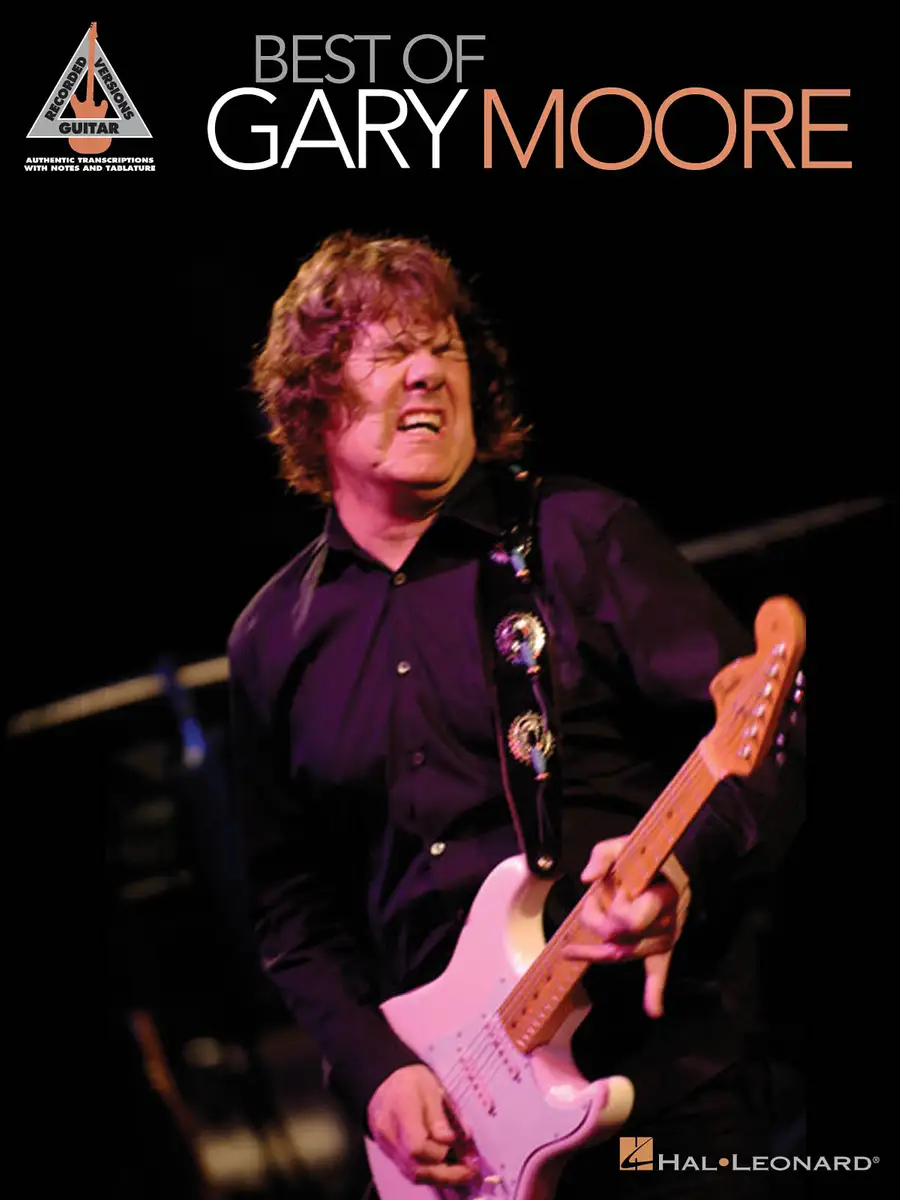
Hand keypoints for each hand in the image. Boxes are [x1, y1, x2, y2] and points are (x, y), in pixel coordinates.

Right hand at [367, 1064, 477, 1186]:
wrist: (384, 1080)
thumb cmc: (411, 1080)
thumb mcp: (429, 1087)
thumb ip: (440, 1115)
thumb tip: (451, 1140)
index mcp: (401, 1110)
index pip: (416, 1146)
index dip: (439, 1151)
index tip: (456, 1142)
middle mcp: (389, 1134)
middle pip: (415, 1167)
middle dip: (447, 1173)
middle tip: (471, 1170)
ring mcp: (387, 1147)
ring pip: (413, 1174)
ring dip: (441, 1176)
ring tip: (463, 1172)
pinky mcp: (390, 1154)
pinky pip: (410, 1171)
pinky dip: (431, 1173)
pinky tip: (447, 1168)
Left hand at [563, 837, 680, 1019]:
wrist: (680, 860)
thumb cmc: (648, 853)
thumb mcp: (623, 844)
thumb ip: (603, 855)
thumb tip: (587, 879)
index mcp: (658, 897)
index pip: (627, 922)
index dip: (606, 915)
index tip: (597, 895)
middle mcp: (666, 922)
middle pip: (621, 942)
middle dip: (597, 927)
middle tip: (583, 919)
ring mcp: (666, 936)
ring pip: (627, 955)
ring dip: (602, 948)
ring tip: (580, 943)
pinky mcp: (665, 945)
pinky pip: (660, 971)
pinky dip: (656, 992)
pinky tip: (654, 1009)